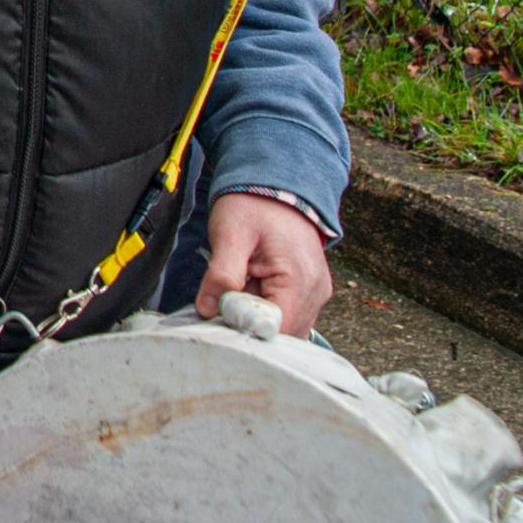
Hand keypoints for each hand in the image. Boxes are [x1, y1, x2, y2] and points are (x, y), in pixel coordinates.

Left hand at [196, 191, 332, 337]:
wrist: (276, 187)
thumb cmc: (254, 206)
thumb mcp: (230, 234)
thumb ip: (220, 274)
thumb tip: (207, 309)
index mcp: (299, 280)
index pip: (274, 330)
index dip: (243, 329)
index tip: (217, 317)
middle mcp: (315, 294)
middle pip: (280, 335)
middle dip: (247, 326)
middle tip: (220, 304)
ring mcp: (314, 295)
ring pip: (283, 329)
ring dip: (255, 318)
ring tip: (235, 293)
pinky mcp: (308, 293)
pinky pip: (285, 316)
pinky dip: (263, 311)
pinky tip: (248, 292)